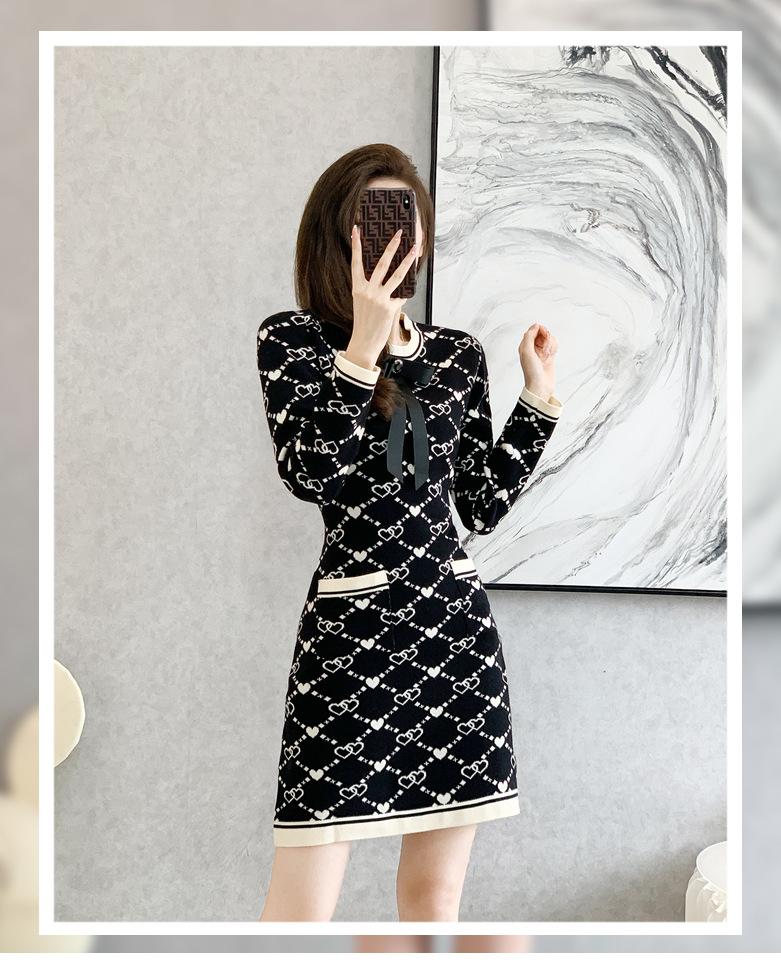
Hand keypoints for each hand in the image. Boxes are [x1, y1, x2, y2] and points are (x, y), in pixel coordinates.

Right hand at [345, 224, 418, 370]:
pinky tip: (410, 288)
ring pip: (397, 275)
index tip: (356, 229)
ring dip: (407, 261)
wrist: (364, 343)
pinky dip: (405, 293)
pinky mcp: (390, 308)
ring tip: (414, 249)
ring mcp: (379, 299)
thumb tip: (387, 276)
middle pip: (381, 263)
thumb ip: (371, 288)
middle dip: (391, 246)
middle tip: (399, 233)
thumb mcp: (361, 302)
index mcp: (357, 288)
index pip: (356, 262)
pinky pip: (401, 295)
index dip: (357, 245)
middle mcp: (368, 291)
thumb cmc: (363, 322)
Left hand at [518, 323, 557, 400]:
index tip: (545, 335)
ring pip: (550, 339)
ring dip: (551, 345)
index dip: (541, 330)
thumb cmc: (531, 370)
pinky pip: (554, 345)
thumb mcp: (526, 351)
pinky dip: (554, 348)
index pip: (534, 329)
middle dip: (547, 338)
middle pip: (543, 333)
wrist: (540, 385)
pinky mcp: (549, 356)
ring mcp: (541, 352)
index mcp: (525, 345)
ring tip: (548, 355)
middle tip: (546, 349)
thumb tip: (536, 325)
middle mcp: (533, 347)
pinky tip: (551, 355)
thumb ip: (529, 336)